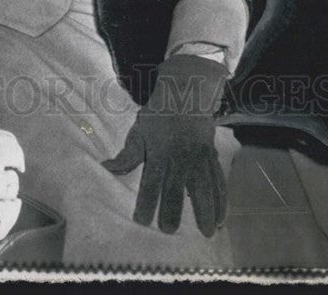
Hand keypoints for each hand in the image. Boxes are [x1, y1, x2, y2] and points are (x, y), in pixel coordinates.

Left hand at [102, 54, 227, 235]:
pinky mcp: (212, 157)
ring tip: (207, 232)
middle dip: (172, 210)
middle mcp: (181, 156)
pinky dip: (221, 199)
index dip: (146, 201)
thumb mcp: (139, 131)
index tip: (142, 220)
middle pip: (176, 187)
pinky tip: (221, 218)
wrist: (186, 94)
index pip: (151, 181)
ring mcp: (199, 156)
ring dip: (206, 210)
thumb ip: (127, 155)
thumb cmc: (158, 116)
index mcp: (159, 151)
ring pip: (203, 187)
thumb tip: (106, 168)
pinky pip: (218, 180)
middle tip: (169, 230)